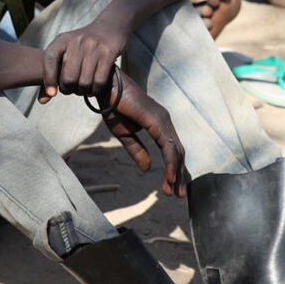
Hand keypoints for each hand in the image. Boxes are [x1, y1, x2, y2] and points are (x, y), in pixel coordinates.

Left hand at [38, 15, 130, 101]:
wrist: (109, 27)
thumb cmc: (82, 47)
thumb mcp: (66, 53)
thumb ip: (53, 75)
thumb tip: (43, 101)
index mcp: (62, 39)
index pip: (49, 59)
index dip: (48, 79)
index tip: (52, 93)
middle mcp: (77, 41)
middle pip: (68, 77)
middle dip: (69, 89)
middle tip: (71, 89)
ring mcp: (93, 46)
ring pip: (84, 82)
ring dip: (82, 91)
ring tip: (82, 89)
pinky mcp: (108, 53)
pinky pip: (99, 81)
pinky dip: (95, 90)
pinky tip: (93, 89)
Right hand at [97, 71, 187, 196]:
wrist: (105, 88)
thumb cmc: (113, 107)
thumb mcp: (124, 135)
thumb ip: (137, 151)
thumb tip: (148, 168)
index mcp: (159, 124)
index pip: (171, 150)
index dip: (173, 169)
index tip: (170, 188)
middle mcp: (165, 122)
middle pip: (178, 153)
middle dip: (179, 175)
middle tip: (179, 195)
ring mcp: (163, 120)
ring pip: (176, 152)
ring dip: (176, 173)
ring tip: (174, 192)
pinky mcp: (157, 121)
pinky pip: (168, 147)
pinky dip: (170, 164)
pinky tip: (170, 178)